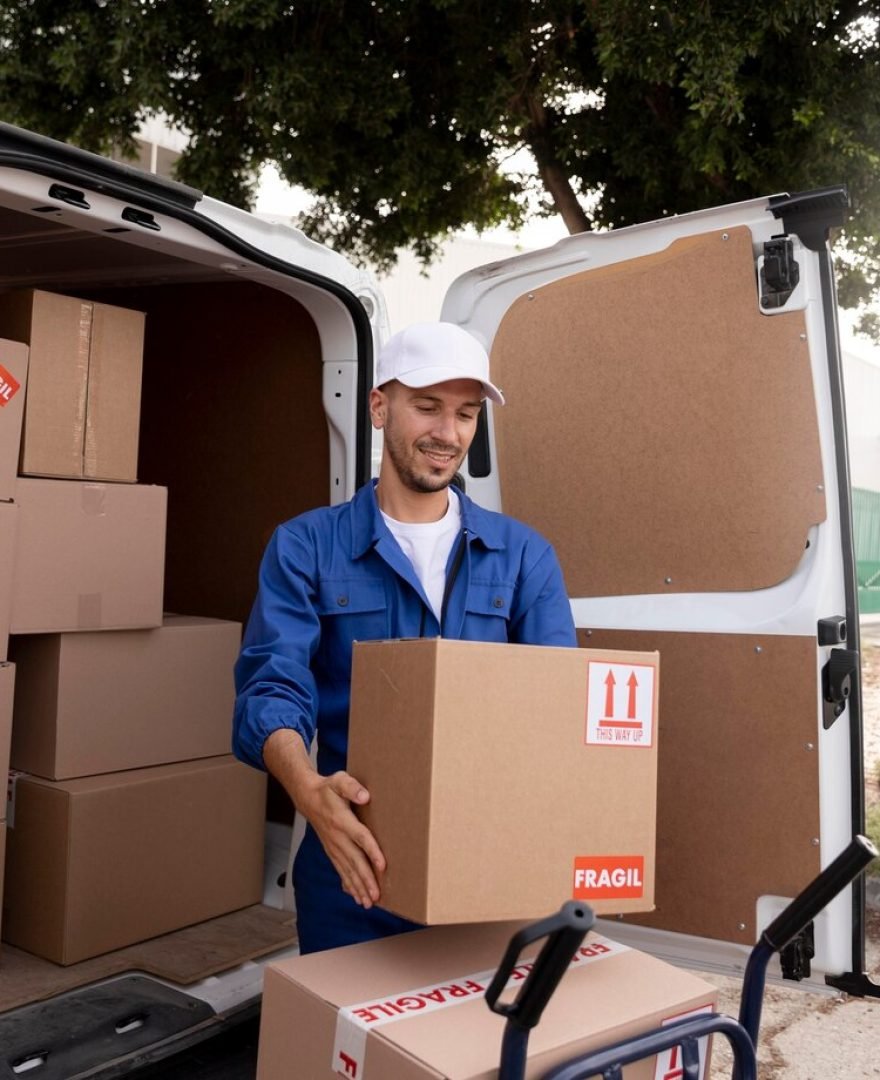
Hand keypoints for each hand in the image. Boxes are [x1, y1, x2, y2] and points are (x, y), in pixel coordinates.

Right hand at [262, 730, 385, 908]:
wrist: (307, 798)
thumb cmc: (328, 788)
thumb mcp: (339, 780)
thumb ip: (351, 787)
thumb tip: (365, 795)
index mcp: (342, 820)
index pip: (360, 837)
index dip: (372, 851)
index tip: (382, 865)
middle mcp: (337, 837)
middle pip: (354, 861)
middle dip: (365, 880)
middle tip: (375, 896)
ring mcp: (333, 846)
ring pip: (347, 870)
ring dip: (357, 887)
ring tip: (368, 903)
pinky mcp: (332, 851)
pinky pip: (340, 870)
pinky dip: (348, 884)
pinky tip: (355, 896)